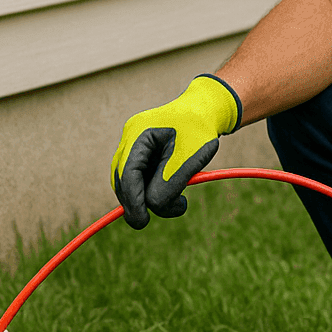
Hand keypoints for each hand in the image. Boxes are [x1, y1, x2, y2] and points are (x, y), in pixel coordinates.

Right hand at [111, 75, 238, 228]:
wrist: (208, 110)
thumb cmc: (200, 130)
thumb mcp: (189, 158)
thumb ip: (169, 183)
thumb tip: (151, 206)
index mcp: (138, 132)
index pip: (126, 173)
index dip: (132, 200)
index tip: (143, 221)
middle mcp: (130, 138)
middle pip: (123, 180)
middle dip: (141, 201)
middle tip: (172, 209)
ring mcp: (134, 146)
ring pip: (132, 182)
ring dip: (151, 197)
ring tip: (181, 201)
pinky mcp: (143, 154)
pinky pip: (142, 178)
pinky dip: (156, 190)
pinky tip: (177, 192)